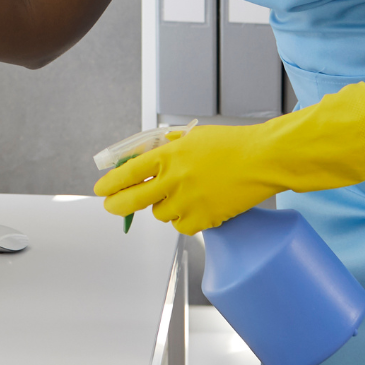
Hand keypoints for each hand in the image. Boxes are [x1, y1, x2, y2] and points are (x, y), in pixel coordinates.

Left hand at [93, 82, 364, 233]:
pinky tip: (195, 207)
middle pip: (133, 200)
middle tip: (112, 207)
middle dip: (118, 205)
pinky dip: (184, 220)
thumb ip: (168, 149)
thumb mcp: (193, 138)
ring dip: (163, 208)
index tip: (101, 189)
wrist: (263, 159)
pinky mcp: (204, 218)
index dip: (111, 183)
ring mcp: (188, 200)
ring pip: (160, 214)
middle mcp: (174, 179)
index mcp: (168, 155)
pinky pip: (182, 226)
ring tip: (179, 195)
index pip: (128, 172)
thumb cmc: (233, 144)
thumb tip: (148, 159)